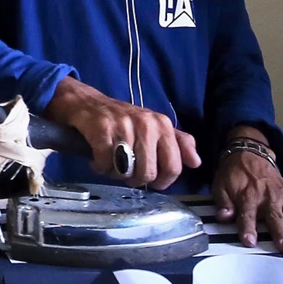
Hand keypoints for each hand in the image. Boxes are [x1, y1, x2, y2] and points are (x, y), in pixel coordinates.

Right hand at [43, 78, 199, 188]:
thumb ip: (178, 143)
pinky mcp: (101, 128)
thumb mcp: (154, 127)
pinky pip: (105, 162)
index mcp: (162, 125)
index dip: (161, 181)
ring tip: (110, 163)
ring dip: (114, 173)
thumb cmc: (122, 119)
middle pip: (148, 173)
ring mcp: (123, 125)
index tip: (149, 180)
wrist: (85, 101)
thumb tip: (196, 162)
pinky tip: (96, 159)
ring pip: (126, 170)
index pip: (173, 167)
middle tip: (125, 170)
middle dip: (134, 179)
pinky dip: (99, 166)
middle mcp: (146, 124)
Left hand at [213, 141, 282, 252]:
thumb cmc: (234, 175)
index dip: (248, 228)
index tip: (250, 241)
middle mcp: (269, 198)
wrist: (250, 155)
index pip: (247, 215)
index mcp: (248, 196)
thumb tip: (223, 217)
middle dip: (281, 233)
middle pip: (276, 218)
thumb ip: (223, 203)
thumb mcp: (221, 186)